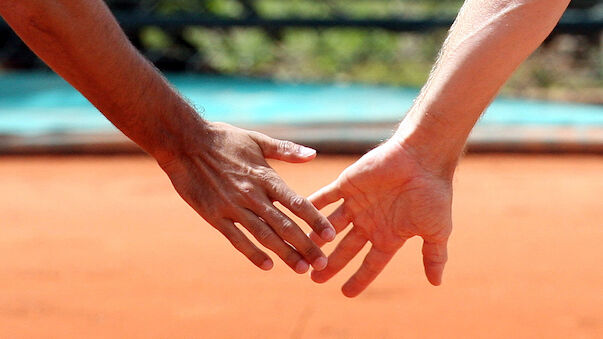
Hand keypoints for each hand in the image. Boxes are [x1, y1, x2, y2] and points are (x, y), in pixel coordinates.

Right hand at [158, 122, 334, 273]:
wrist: (184, 142)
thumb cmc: (224, 139)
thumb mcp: (257, 140)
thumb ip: (286, 151)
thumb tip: (313, 155)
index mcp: (265, 176)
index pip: (296, 202)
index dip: (315, 220)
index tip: (330, 235)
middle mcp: (252, 195)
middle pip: (284, 225)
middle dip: (305, 245)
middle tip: (321, 263)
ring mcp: (232, 207)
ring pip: (264, 236)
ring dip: (284, 254)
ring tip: (301, 269)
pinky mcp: (214, 216)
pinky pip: (237, 239)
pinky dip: (253, 253)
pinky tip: (267, 266)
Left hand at [308, 139, 452, 296]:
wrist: (423, 158)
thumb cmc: (433, 193)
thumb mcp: (437, 230)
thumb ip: (434, 255)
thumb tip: (437, 283)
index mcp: (389, 234)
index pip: (371, 263)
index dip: (359, 278)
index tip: (345, 293)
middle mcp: (370, 221)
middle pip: (345, 248)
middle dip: (330, 263)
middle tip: (312, 277)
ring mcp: (357, 203)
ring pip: (330, 225)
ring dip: (316, 238)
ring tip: (299, 251)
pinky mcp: (346, 185)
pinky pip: (324, 197)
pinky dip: (310, 206)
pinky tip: (296, 217)